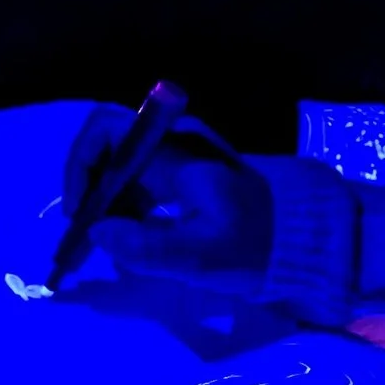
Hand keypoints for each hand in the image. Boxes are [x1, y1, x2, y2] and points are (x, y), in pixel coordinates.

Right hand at [54, 102, 273, 289]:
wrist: (303, 242)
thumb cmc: (256, 245)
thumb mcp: (202, 256)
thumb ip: (147, 247)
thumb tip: (98, 233)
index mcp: (177, 150)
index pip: (108, 129)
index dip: (81, 163)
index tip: (80, 211)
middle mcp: (175, 144)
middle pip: (109, 149)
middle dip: (87, 191)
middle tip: (80, 240)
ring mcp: (181, 159)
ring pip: (122, 169)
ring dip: (103, 206)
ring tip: (96, 250)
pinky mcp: (186, 178)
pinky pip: (141, 184)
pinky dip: (124, 211)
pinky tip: (124, 245)